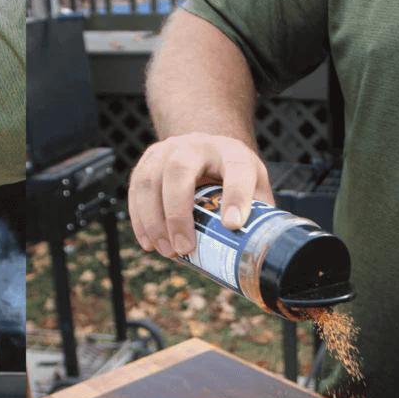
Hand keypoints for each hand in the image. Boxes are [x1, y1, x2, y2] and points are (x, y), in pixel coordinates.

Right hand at [127, 134, 274, 257]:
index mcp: (231, 152)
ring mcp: (166, 150)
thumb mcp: (253, 186)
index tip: (233, 225)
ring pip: (150, 181)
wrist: (204, 148)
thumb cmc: (230, 174)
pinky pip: (136, 191)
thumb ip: (259, 212)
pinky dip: (139, 220)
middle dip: (178, 213)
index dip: (236, 197)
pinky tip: (148, 243)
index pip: (237, 169)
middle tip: (184, 249)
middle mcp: (196, 144)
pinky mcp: (146, 163)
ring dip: (154, 221)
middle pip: (179, 170)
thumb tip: (263, 253)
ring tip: (166, 251)